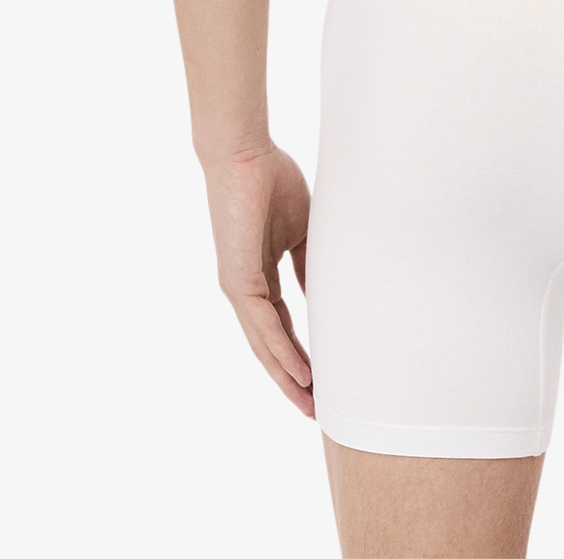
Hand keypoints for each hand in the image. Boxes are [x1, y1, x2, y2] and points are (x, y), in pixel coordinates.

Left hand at [202, 142, 313, 415]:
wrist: (244, 154)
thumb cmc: (271, 181)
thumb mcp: (301, 230)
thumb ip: (309, 264)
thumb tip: (324, 295)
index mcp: (259, 277)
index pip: (281, 327)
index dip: (300, 354)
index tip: (322, 380)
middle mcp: (245, 290)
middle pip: (270, 347)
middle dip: (292, 380)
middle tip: (317, 410)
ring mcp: (239, 287)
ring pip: (264, 345)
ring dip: (287, 378)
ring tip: (311, 404)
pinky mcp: (238, 280)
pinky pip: (263, 325)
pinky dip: (281, 351)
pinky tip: (300, 373)